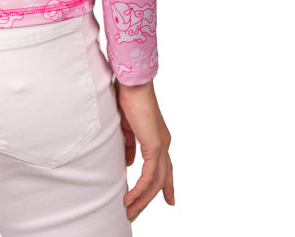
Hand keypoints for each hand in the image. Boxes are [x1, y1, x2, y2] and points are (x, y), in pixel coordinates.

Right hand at [113, 78, 174, 222]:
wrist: (132, 82)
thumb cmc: (127, 96)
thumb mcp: (125, 126)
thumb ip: (128, 144)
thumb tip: (128, 163)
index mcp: (158, 138)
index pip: (165, 167)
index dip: (167, 185)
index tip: (169, 200)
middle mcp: (163, 144)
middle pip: (161, 178)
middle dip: (149, 198)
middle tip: (135, 213)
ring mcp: (161, 145)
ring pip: (156, 181)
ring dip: (141, 198)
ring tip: (129, 210)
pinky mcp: (154, 145)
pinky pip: (149, 175)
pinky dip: (139, 188)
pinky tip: (131, 197)